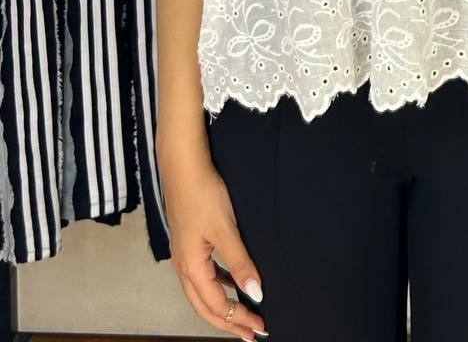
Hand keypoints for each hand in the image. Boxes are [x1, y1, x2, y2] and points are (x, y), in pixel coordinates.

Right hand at [161, 151, 267, 340]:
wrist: (183, 166)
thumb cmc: (202, 193)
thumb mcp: (226, 229)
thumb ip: (240, 263)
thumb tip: (255, 293)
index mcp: (191, 267)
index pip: (217, 306)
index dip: (238, 319)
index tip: (259, 327)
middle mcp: (183, 266)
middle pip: (205, 307)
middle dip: (228, 322)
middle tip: (251, 333)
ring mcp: (183, 255)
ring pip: (202, 293)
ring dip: (222, 306)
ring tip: (242, 314)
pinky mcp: (188, 243)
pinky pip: (203, 275)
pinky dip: (218, 285)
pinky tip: (230, 281)